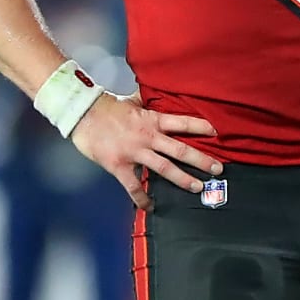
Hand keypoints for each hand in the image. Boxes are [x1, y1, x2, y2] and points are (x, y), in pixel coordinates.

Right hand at [69, 92, 221, 209]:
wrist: (81, 114)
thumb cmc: (106, 107)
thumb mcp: (131, 102)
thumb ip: (145, 103)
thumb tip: (154, 92)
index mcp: (151, 120)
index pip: (181, 123)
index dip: (200, 127)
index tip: (217, 132)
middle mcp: (147, 137)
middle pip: (180, 150)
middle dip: (201, 160)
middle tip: (218, 168)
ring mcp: (134, 152)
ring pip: (164, 168)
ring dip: (183, 179)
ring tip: (197, 187)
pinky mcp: (119, 166)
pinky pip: (133, 186)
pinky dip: (142, 198)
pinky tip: (150, 206)